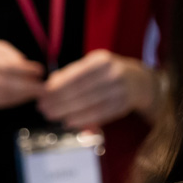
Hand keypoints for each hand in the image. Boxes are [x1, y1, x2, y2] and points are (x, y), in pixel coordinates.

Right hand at [0, 38, 44, 109]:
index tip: (40, 71)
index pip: (6, 65)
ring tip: (36, 92)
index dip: (26, 70)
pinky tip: (22, 98)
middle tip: (43, 88)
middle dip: (28, 87)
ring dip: (23, 96)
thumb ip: (10, 55)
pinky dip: (13, 102)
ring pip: (2, 96)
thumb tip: (30, 68)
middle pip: (6, 84)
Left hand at [37, 49, 160, 127]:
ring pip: (89, 103)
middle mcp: (113, 73)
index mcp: (102, 60)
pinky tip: (69, 122)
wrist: (139, 82)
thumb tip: (50, 84)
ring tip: (51, 115)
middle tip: (43, 108)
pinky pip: (99, 114)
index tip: (43, 94)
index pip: (76, 75)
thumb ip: (73, 73)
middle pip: (81, 90)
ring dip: (67, 111)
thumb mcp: (93, 66)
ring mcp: (120, 90)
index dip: (58, 86)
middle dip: (59, 100)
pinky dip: (82, 119)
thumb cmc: (108, 73)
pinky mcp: (123, 106)